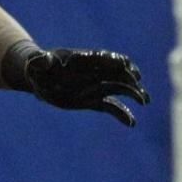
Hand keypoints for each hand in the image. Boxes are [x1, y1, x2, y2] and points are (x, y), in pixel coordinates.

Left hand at [14, 47, 149, 125]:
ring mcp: (96, 86)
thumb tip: (42, 59)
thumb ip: (41, 61)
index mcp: (83, 59)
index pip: (102, 58)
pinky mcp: (94, 100)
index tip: (125, 64)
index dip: (113, 60)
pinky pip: (112, 107)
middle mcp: (95, 72)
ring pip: (120, 88)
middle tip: (138, 84)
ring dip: (133, 93)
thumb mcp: (37, 63)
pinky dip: (122, 114)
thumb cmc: (38, 66)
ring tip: (145, 100)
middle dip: (129, 77)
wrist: (40, 77)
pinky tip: (131, 122)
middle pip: (117, 72)